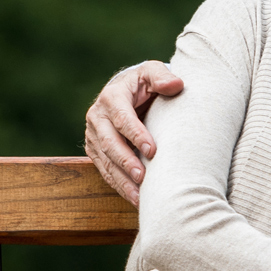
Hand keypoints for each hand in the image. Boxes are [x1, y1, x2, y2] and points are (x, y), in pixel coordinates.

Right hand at [83, 61, 184, 205]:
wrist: (126, 91)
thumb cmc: (144, 83)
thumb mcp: (152, 72)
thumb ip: (162, 76)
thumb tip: (176, 84)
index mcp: (112, 97)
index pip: (122, 118)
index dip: (136, 134)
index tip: (152, 150)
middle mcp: (97, 116)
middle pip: (110, 143)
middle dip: (126, 161)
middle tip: (142, 177)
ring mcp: (93, 135)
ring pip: (105, 161)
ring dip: (122, 180)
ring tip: (139, 196)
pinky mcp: (95, 150)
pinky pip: (105, 170)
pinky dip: (119, 185)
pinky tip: (135, 198)